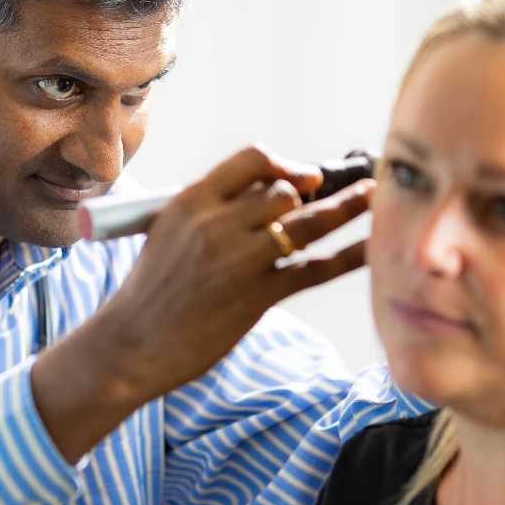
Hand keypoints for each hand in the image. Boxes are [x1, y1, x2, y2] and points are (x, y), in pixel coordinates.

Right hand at [32, 145, 375, 462]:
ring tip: (374, 198)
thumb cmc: (150, 290)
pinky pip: (314, 270)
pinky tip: (371, 248)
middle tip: (337, 197)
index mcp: (190, 201)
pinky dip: (348, 257)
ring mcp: (238, 261)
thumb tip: (267, 195)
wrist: (130, 344)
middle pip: (286, 192)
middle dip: (315, 193)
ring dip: (348, 208)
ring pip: (307, 224)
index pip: (252, 160)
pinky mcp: (256, 297)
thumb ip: (212, 210)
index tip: (304, 176)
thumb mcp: (167, 232)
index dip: (286, 163)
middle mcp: (216, 225)